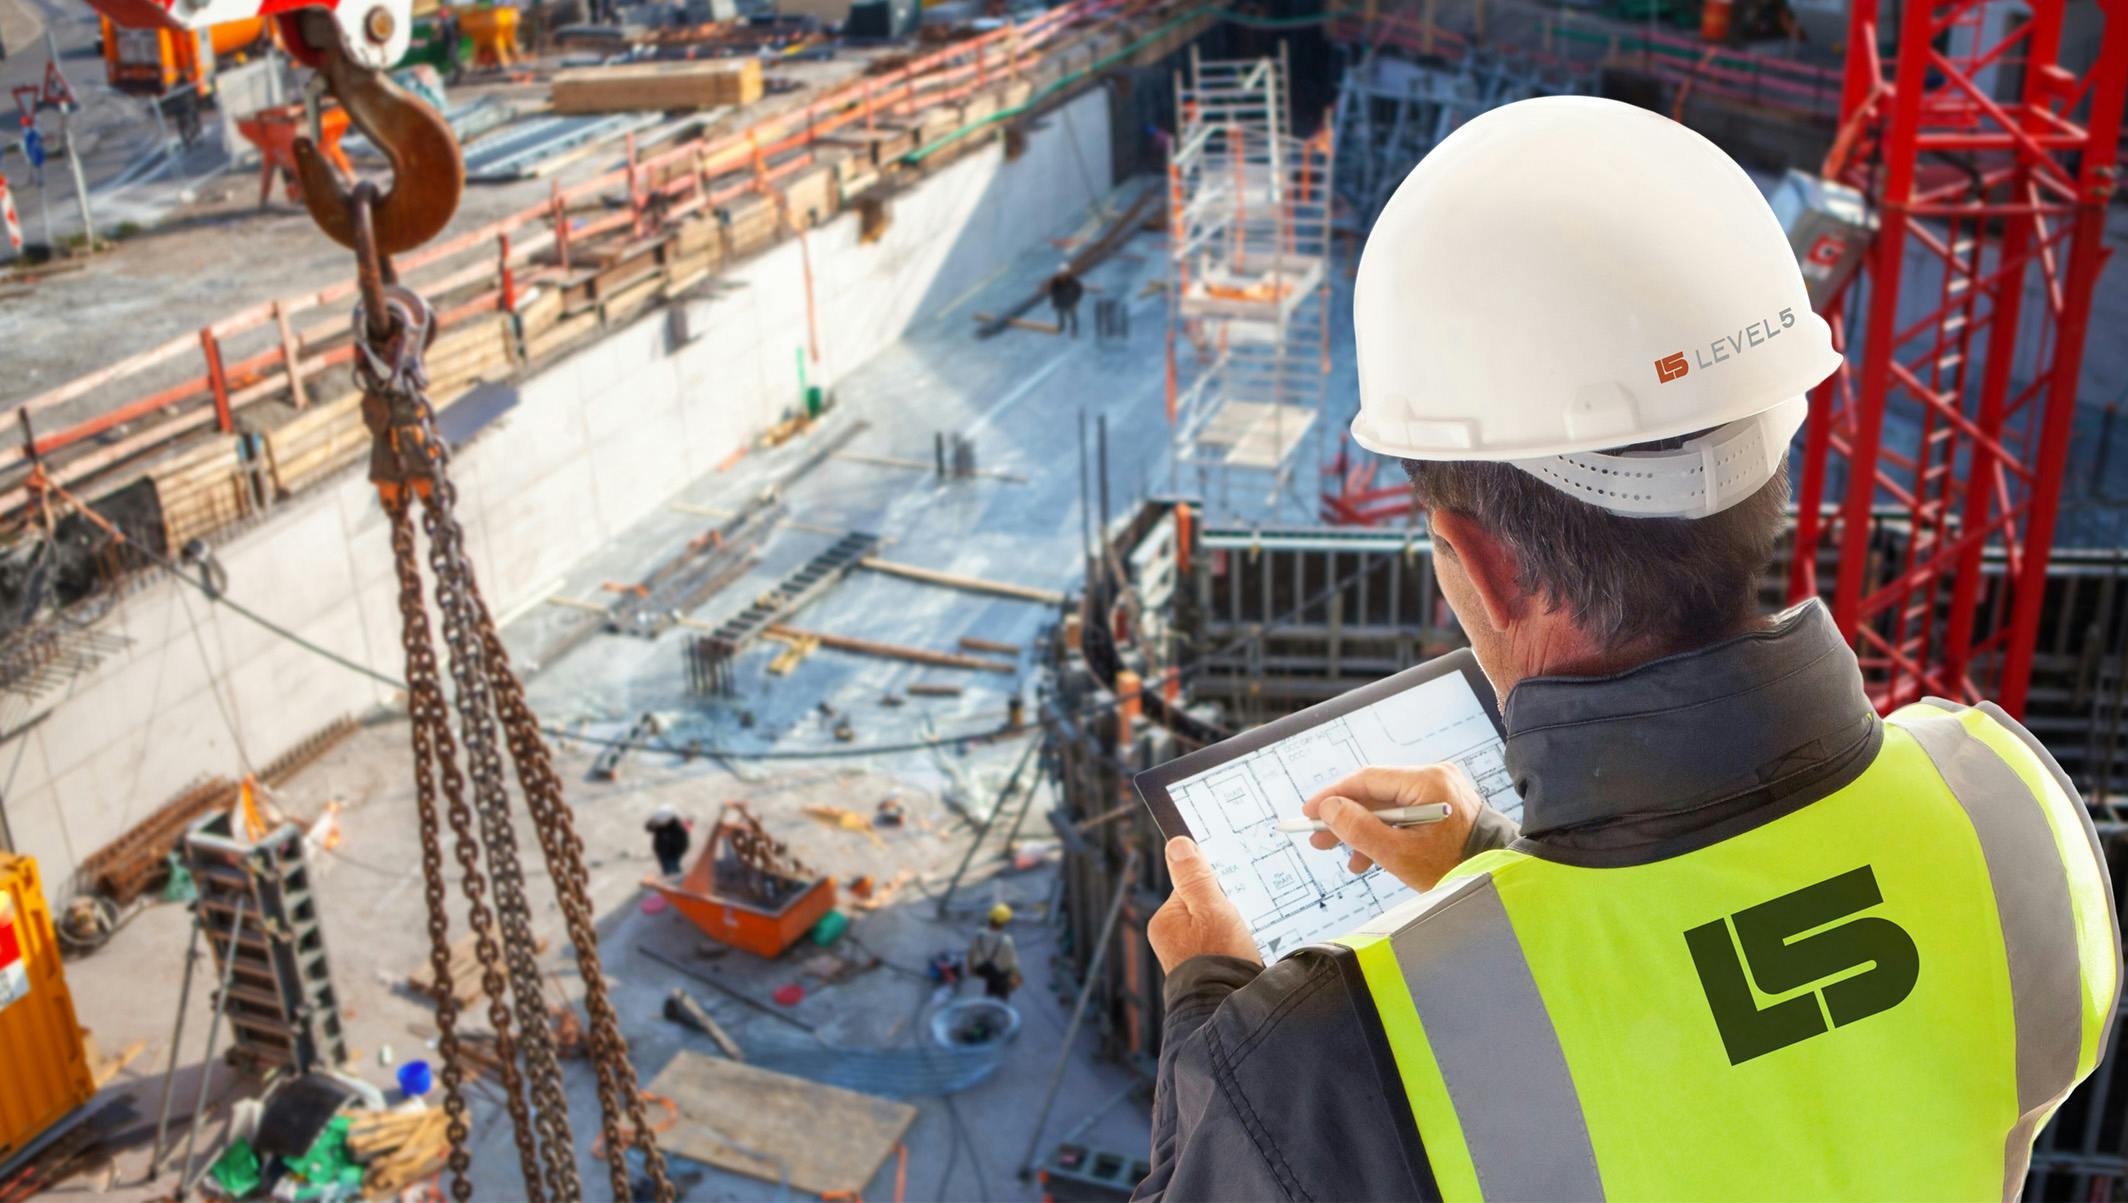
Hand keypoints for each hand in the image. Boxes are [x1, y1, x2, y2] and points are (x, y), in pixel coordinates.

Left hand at [1147, 837, 1261, 973]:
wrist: (1228, 1014)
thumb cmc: (1218, 960)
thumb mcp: (1212, 909)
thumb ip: (1195, 877)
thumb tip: (1176, 844)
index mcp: (1165, 921)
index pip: (1191, 887)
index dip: (1215, 890)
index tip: (1229, 899)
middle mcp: (1170, 940)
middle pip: (1205, 907)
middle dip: (1226, 913)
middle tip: (1237, 927)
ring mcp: (1185, 959)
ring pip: (1215, 928)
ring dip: (1232, 932)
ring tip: (1240, 946)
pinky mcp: (1202, 973)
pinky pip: (1220, 948)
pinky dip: (1234, 949)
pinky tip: (1242, 958)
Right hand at [1302, 764, 1485, 891]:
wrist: (1498, 877)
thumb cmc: (1456, 868)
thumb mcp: (1399, 855)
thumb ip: (1359, 829)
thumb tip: (1328, 809)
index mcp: (1428, 782)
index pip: (1368, 779)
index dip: (1333, 796)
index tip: (1309, 813)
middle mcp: (1435, 777)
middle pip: (1376, 792)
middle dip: (1346, 818)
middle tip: (1319, 839)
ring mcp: (1441, 789)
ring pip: (1388, 805)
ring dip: (1365, 830)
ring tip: (1346, 858)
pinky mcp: (1444, 804)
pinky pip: (1404, 813)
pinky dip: (1386, 832)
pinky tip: (1370, 856)